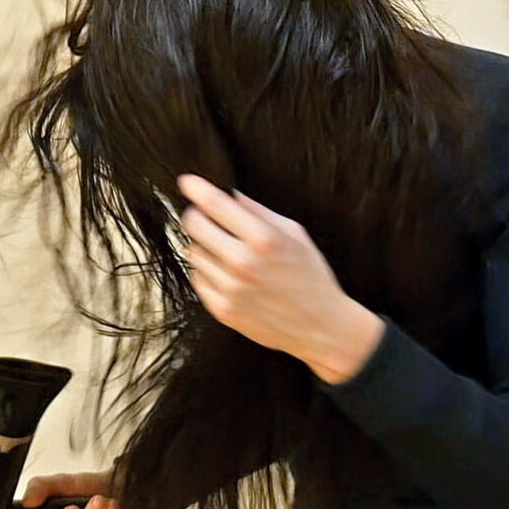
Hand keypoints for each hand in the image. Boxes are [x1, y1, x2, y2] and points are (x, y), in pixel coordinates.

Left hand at [177, 175, 383, 384]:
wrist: (321, 326)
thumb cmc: (311, 278)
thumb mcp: (295, 235)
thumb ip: (260, 212)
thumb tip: (230, 194)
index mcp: (264, 240)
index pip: (216, 204)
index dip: (196, 188)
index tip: (187, 182)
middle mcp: (244, 263)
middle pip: (194, 226)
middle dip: (197, 216)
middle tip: (206, 217)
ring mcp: (230, 289)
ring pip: (193, 252)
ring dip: (204, 246)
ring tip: (226, 251)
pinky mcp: (222, 310)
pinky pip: (197, 278)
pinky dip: (207, 272)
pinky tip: (226, 273)